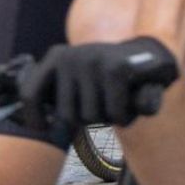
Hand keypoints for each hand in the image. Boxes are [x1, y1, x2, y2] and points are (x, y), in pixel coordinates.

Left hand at [21, 36, 178, 129]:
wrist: (154, 55)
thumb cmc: (111, 78)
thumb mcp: (81, 82)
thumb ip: (60, 99)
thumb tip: (42, 126)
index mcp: (56, 57)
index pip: (31, 94)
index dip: (34, 118)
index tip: (43, 129)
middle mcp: (71, 56)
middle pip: (66, 115)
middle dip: (87, 120)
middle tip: (103, 108)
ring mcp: (93, 60)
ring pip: (91, 116)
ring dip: (108, 119)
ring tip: (118, 103)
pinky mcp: (116, 69)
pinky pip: (115, 113)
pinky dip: (125, 116)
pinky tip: (131, 104)